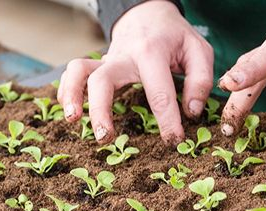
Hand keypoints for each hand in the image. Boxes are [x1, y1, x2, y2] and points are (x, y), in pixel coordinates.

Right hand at [57, 0, 213, 143]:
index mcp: (152, 52)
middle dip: (100, 110)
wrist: (149, 14)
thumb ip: (200, 80)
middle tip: (105, 137)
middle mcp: (123, 56)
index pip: (158, 92)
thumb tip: (191, 112)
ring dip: (72, 96)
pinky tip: (70, 111)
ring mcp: (106, 60)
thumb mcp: (198, 50)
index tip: (173, 141)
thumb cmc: (175, 37)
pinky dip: (66, 91)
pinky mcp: (97, 65)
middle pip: (103, 79)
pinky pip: (73, 74)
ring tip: (72, 120)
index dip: (167, 121)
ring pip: (78, 71)